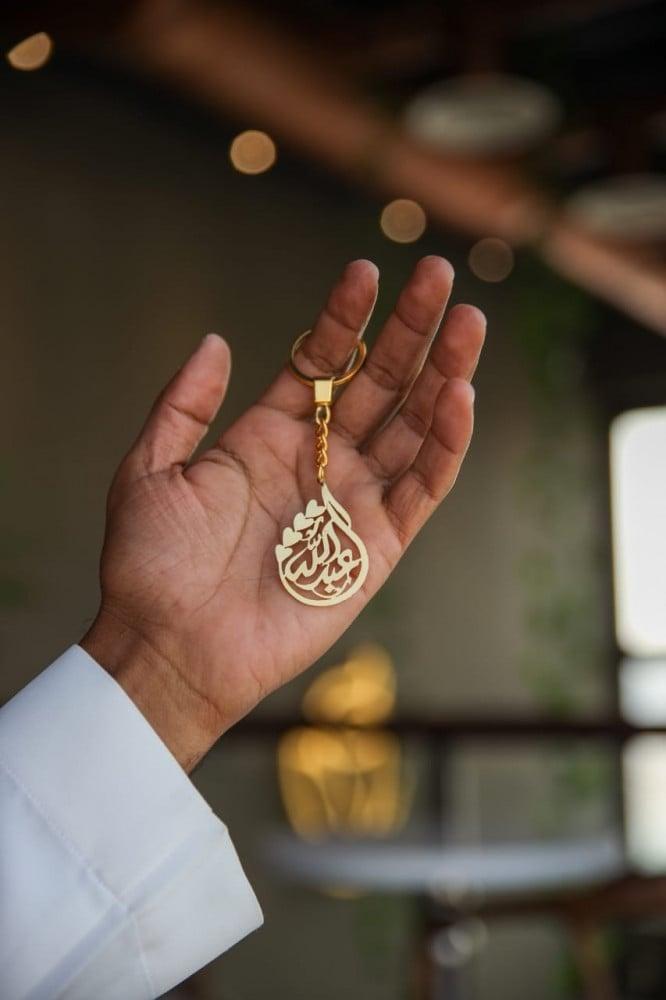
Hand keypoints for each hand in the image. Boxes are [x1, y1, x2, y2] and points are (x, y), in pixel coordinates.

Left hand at [82, 257, 484, 769]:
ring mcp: (351, 502)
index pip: (321, 363)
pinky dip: (444, 445)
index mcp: (268, 437)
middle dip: (411, 331)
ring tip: (468, 322)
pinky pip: (421, 488)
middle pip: (379, 384)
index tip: (366, 272)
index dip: (345, 318)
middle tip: (440, 277)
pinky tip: (459, 396)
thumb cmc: (150, 565)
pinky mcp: (376, 548)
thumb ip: (182, 404)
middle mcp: (318, 462)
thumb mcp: (150, 470)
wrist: (170, 645)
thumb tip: (215, 339)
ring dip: (443, 375)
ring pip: (411, 428)